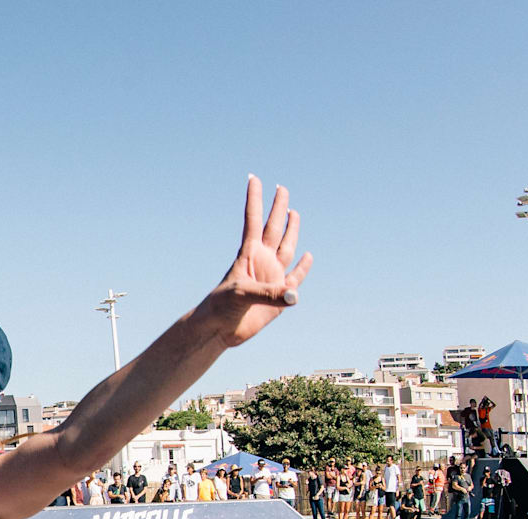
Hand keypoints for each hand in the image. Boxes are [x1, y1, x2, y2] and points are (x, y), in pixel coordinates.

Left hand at [201, 175, 311, 347]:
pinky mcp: (278, 297)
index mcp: (249, 254)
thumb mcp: (243, 296)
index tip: (253, 178)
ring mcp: (271, 277)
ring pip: (286, 247)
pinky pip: (294, 278)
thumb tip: (294, 295)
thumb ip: (269, 294)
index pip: (252, 220)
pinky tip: (307, 256)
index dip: (254, 199)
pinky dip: (303, 268)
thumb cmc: (222, 308)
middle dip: (277, 208)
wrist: (219, 330)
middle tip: (281, 187)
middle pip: (273, 228)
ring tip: (293, 212)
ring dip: (291, 230)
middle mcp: (261, 261)